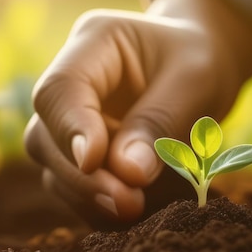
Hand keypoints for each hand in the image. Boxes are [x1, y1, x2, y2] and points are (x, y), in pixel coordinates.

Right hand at [24, 0, 251, 226]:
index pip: (60, 89)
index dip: (70, 130)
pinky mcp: (82, 153)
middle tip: (130, 203)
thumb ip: (160, 122)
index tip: (94, 164)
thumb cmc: (202, 60)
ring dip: (91, 196)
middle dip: (83, 178)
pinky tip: (137, 208)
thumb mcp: (195, 81)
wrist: (205, 62)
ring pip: (54, 168)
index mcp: (94, 42)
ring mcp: (71, 119)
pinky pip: (75, 189)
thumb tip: (127, 173)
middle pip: (45, 136)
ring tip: (140, 205)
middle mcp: (73, 81)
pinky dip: (100, 206)